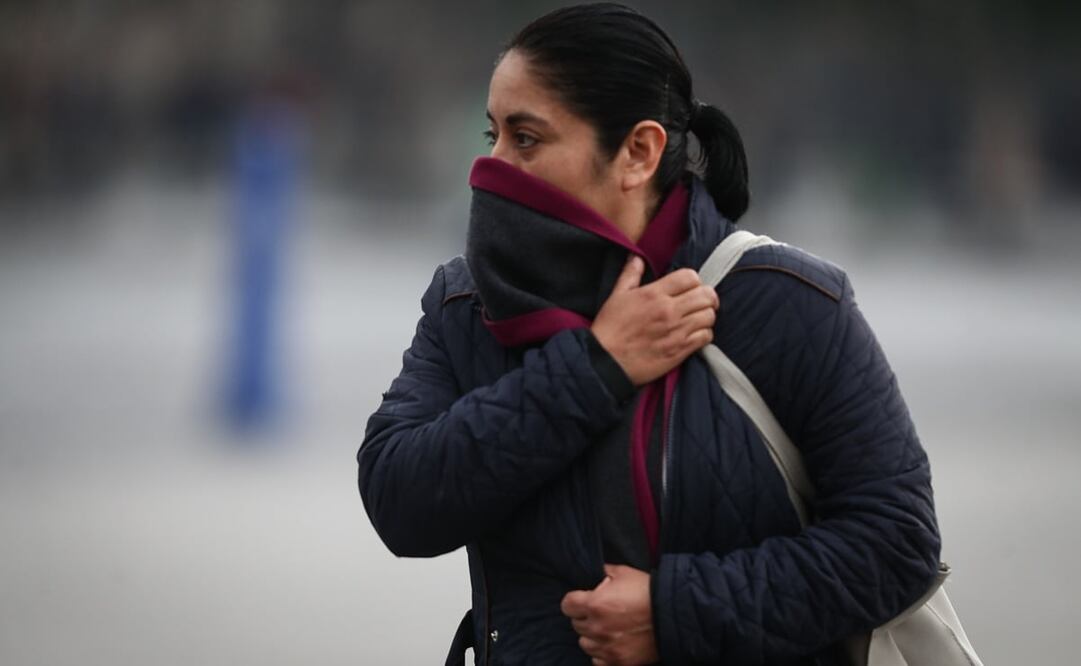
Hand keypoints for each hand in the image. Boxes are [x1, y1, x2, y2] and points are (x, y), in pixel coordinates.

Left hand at [560, 564, 658, 665]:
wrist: (674, 614)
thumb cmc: (648, 591)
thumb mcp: (624, 573)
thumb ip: (604, 573)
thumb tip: (596, 575)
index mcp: (595, 604)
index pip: (567, 605)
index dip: (574, 602)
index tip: (582, 601)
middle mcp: (597, 627)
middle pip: (576, 625)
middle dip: (585, 618)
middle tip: (601, 613)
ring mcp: (607, 647)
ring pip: (585, 644)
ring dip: (593, 636)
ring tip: (607, 629)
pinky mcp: (619, 661)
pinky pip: (598, 661)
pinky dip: (602, 654)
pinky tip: (612, 644)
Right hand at [591, 255, 718, 385]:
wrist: (605, 361)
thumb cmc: (609, 329)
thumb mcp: (616, 297)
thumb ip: (629, 275)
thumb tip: (636, 259)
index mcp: (654, 294)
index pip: (690, 277)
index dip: (694, 280)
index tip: (690, 287)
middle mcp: (669, 310)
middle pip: (706, 295)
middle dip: (707, 296)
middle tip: (701, 301)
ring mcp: (676, 331)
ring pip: (709, 316)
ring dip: (707, 315)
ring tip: (699, 318)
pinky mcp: (680, 350)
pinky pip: (706, 337)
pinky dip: (705, 334)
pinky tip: (696, 334)